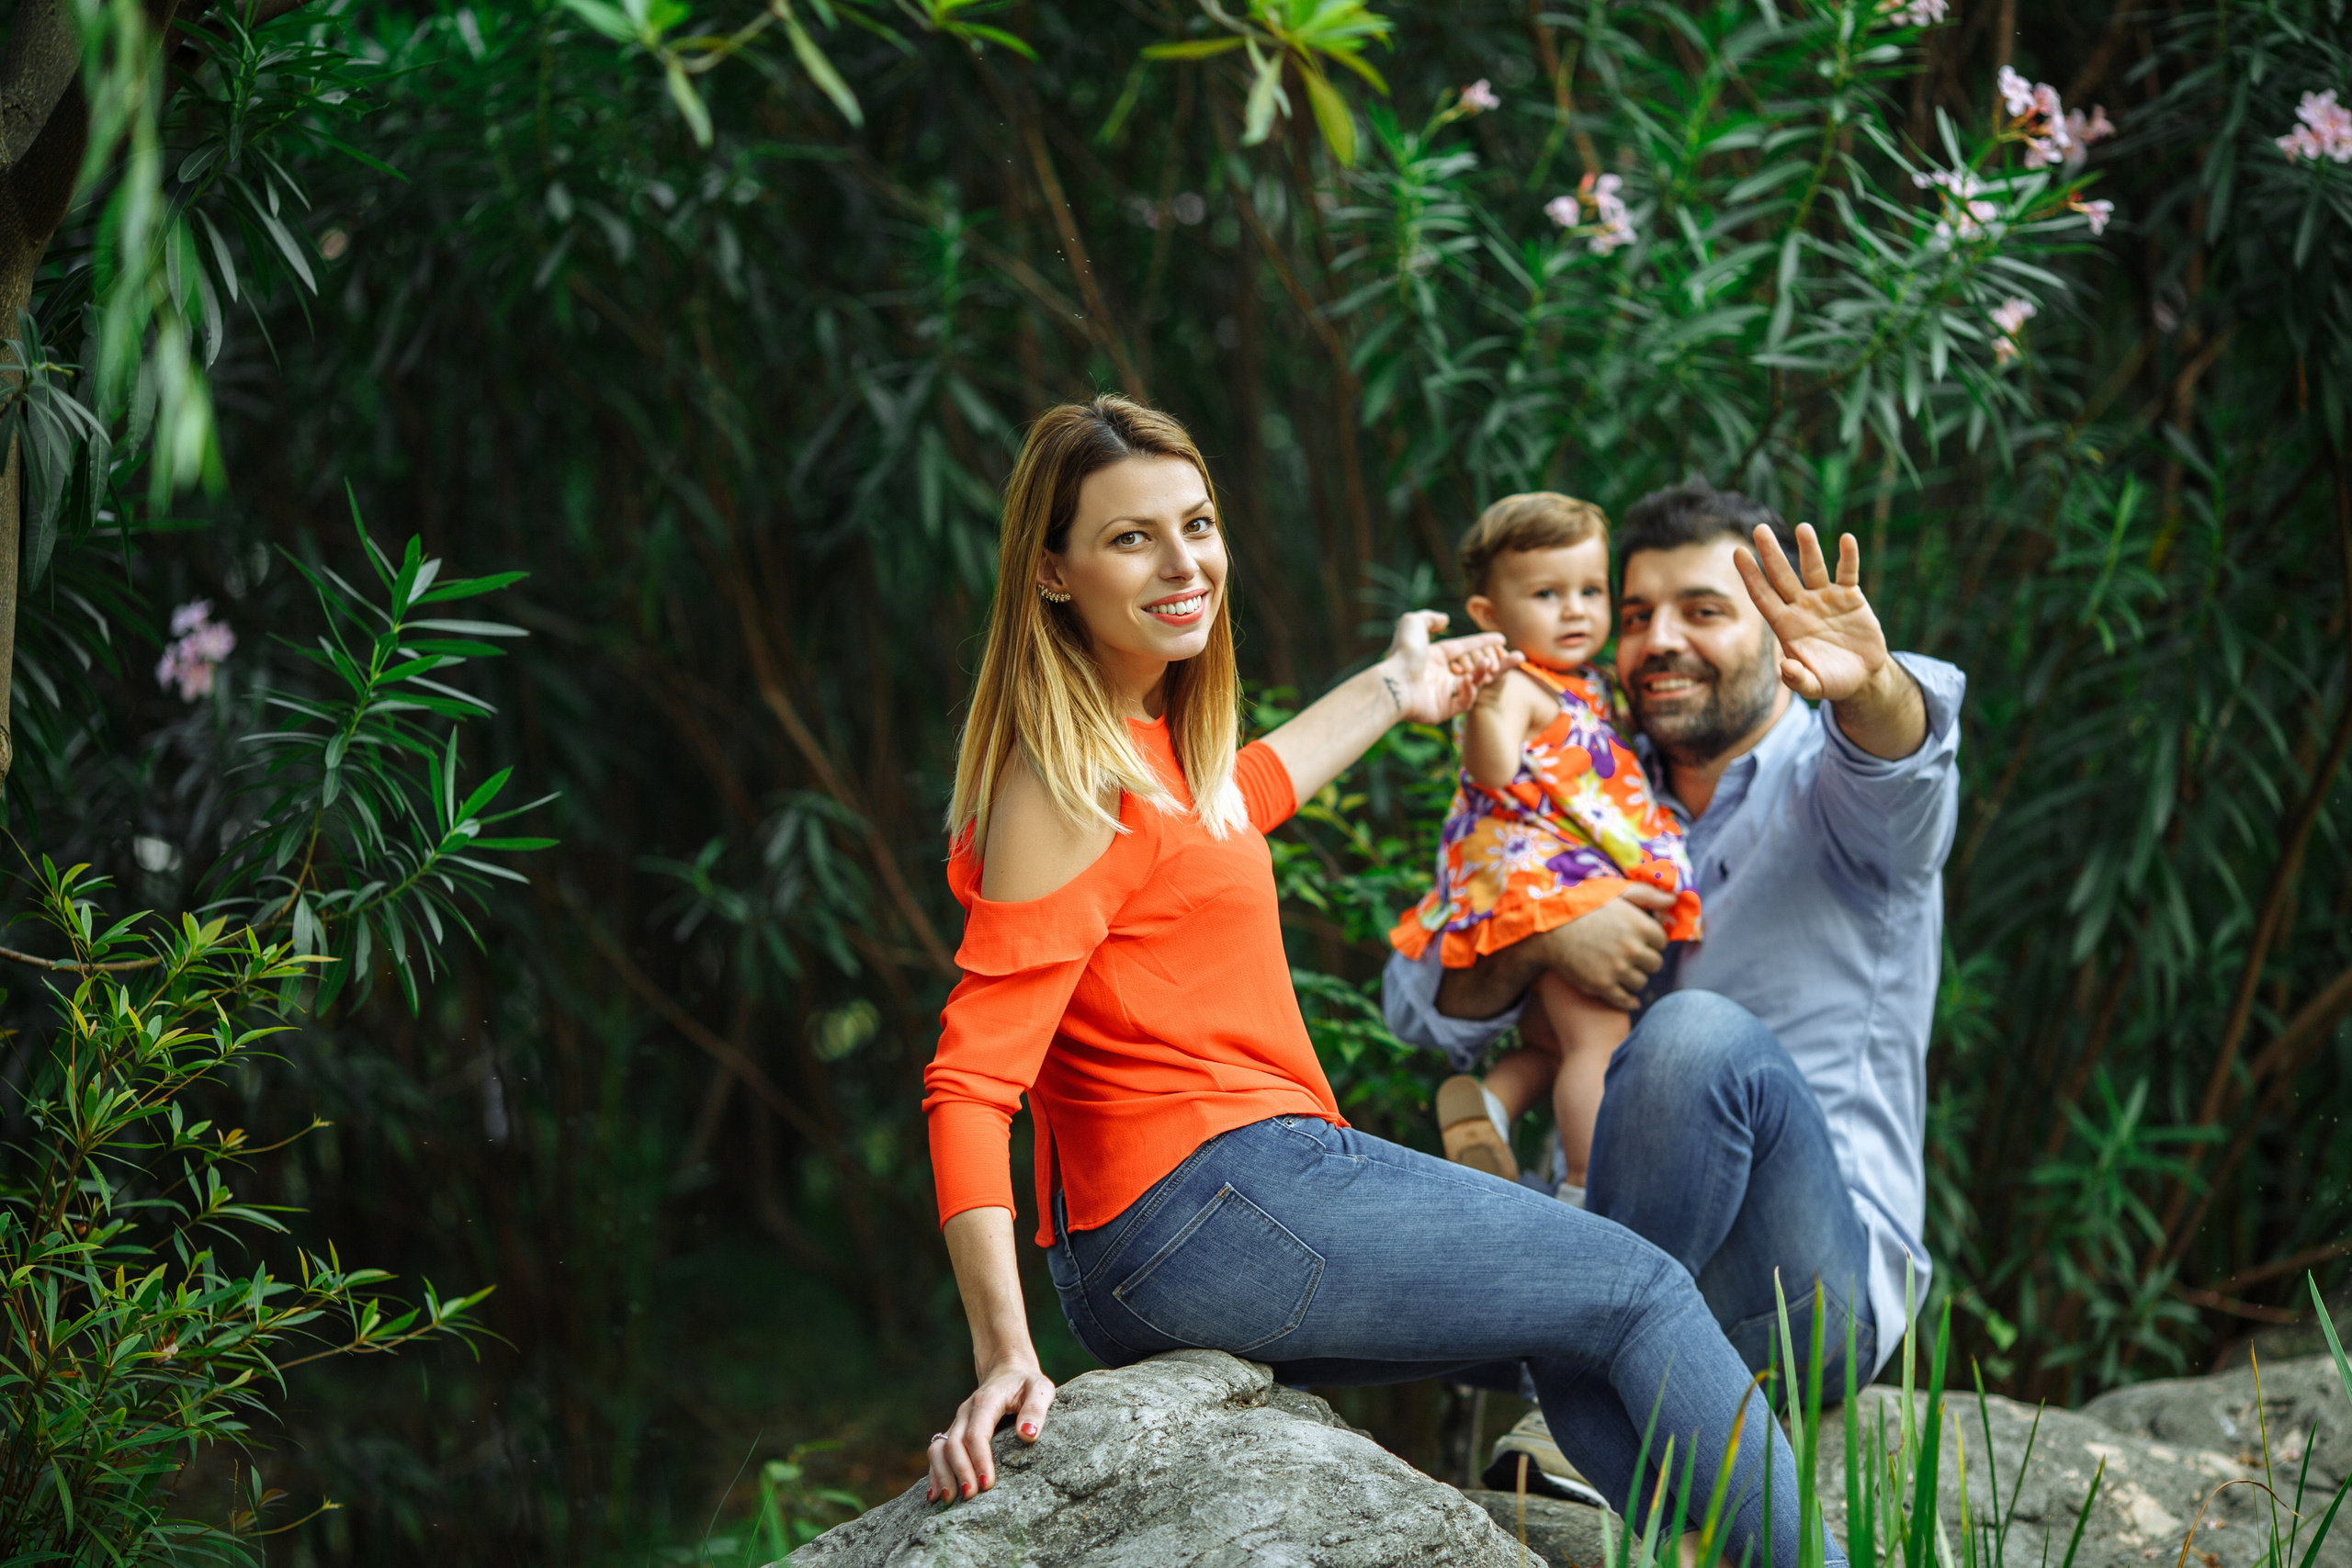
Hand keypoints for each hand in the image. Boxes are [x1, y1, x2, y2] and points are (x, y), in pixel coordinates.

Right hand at [926, 1360, 1055, 1503]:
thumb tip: (1028, 1435)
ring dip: (942, 1474)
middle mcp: (966, 1412)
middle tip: (971, 1496)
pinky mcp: (955, 1432)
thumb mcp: (1040, 1389)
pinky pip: (937, 1452)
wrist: (1008, 1373)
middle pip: (954, 1444)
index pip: (977, 1433)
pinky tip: (936, 1494)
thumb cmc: (1027, 1385)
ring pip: (939, 1448)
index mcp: (986, 1401)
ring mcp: (958, 1422)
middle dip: (961, 1472)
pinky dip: (935, 1472)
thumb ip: (1036, 1408)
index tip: (987, 1483)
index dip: (979, 1459)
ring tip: (950, 1500)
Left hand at [1380, 610, 1518, 725]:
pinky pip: (1465, 701)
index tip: (1501, 638)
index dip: (1483, 642)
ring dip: (1484, 673)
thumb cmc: (1402, 653)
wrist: (1394, 683)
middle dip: (1497, 662)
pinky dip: (1470, 690)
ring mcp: (1442, 693)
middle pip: (1475, 668)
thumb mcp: (1412, 623)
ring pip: (1474, 684)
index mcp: (1434, 656)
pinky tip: (1469, 680)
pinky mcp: (1443, 711)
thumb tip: (1445, 621)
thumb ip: (1429, 618)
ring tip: (1488, 664)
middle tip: (1517, 657)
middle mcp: (1440, 675)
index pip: (1465, 648)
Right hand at [1434, 884, 1671, 1018]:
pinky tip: (1628, 999)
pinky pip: (1625, 1000)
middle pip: (1654, 964)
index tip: (1639, 940)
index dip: (1650, 941)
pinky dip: (1629, 1001)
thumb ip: (1649, 895)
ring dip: (1634, 978)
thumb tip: (1675, 901)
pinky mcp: (1602, 986)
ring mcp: (1618, 969)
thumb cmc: (1582, 906)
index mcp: (1640, 925)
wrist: (1548, 928)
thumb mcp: (1616, 892)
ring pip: (1641, 982)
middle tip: (1631, 957)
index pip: (1661, 941)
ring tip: (1622, 972)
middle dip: (1644, 960)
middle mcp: (1633, 949)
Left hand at [1732, 523, 1889, 703]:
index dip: (1750, 576)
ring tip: (1803, 528)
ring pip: (1814, 568)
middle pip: (1782, 575)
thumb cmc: (1831, 680)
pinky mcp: (1851, 597)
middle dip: (1770, 553)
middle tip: (1759, 529)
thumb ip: (1797, 679)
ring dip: (1809, 548)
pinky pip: (1848, 573)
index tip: (1738, 553)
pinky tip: (1847, 539)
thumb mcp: (1814, 685)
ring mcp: (1825, 599)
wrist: (1861, 676)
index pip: (1763, 596)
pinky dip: (1849, 557)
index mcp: (1786, 625)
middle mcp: (1802, 606)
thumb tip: (1785, 668)